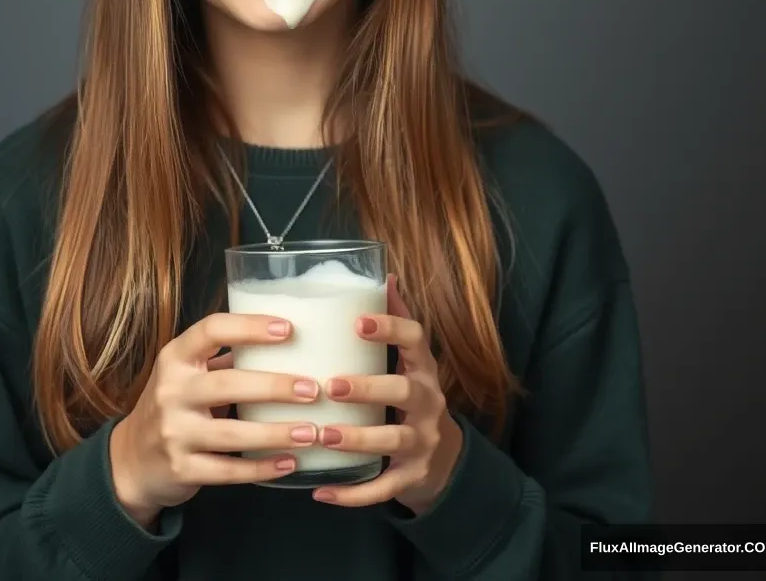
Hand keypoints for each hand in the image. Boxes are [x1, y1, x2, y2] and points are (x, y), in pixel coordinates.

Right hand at [109, 313, 321, 526]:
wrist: (132, 460)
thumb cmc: (174, 405)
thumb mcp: (187, 374)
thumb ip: (224, 359)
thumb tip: (286, 341)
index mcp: (175, 358)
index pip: (211, 330)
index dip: (250, 327)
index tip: (288, 329)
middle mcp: (171, 392)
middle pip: (227, 384)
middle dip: (274, 386)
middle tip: (313, 389)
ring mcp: (174, 433)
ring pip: (232, 434)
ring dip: (276, 433)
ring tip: (311, 431)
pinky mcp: (182, 470)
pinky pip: (229, 471)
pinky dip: (262, 468)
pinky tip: (290, 463)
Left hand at [311, 274, 463, 513]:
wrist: (444, 458)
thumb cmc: (411, 397)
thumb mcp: (410, 360)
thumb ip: (396, 318)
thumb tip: (383, 272)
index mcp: (422, 368)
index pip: (415, 340)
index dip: (390, 329)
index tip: (358, 322)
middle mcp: (428, 402)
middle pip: (404, 391)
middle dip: (368, 388)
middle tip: (331, 385)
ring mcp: (423, 442)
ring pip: (393, 441)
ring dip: (357, 439)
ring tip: (322, 435)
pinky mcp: (412, 477)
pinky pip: (384, 488)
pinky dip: (353, 493)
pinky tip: (321, 491)